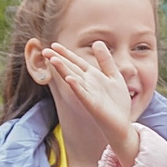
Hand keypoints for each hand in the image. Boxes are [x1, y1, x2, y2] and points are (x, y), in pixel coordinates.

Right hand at [36, 41, 141, 166]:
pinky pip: (83, 95)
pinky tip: (69, 79)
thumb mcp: (114, 75)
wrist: (122, 124)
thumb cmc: (117, 102)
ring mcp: (88, 94)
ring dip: (63, 70)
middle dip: (58, 60)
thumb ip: (105, 60)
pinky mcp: (93, 105)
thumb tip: (97, 42)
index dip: (65, 53)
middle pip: (70, 68)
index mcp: (92, 76)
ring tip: (53, 60)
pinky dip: (76, 87)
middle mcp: (87, 84)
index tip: (53, 45)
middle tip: (44, 50)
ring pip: (73, 79)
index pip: (76, 62)